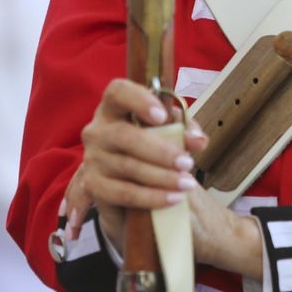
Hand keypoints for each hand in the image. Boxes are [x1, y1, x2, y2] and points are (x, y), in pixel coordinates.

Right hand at [61, 79, 263, 279]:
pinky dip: (151, 197)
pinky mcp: (94, 185)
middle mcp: (97, 130)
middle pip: (125, 136)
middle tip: (188, 163)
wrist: (133, 180)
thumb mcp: (169, 130)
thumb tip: (198, 140)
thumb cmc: (151, 143)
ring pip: (128, 167)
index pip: (117, 92)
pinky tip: (173, 199)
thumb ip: (184, 129)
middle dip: (161, 152)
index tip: (161, 116)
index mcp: (114, 107)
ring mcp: (92, 158)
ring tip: (187, 184)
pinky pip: (124, 193)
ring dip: (162, 178)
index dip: (139, 100)